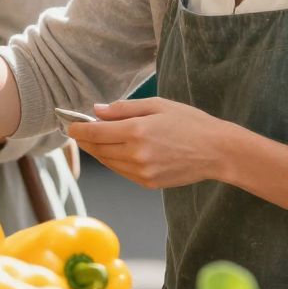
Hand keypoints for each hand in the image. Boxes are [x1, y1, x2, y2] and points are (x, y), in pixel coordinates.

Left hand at [66, 97, 242, 189]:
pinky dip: (113, 161)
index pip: (94, 133)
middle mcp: (136, 154)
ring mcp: (141, 172)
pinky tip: (116, 151)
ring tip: (96, 139)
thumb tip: (96, 111)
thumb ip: (124, 108)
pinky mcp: (148, 183)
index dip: (77, 129)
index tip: (70, 124)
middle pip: (97, 149)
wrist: (217, 151)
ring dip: (98, 151)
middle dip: (85, 140)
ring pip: (107, 162)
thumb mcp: (157, 105)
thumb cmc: (190, 123)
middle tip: (79, 130)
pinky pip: (121, 171)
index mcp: (137, 131)